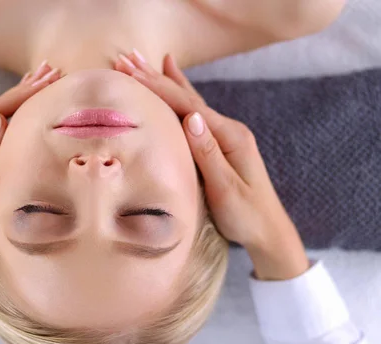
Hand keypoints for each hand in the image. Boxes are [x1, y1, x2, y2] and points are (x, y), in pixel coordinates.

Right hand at [115, 52, 308, 279]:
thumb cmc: (247, 215)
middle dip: (157, 78)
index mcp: (229, 137)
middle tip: (128, 58)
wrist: (268, 231)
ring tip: (147, 61)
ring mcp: (224, 136)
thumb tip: (191, 118)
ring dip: (166, 82)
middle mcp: (228, 130)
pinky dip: (181, 96)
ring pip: (190, 102)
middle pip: (187, 98)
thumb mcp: (227, 188)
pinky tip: (176, 85)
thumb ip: (209, 153)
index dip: (159, 88)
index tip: (133, 72)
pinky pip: (194, 114)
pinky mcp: (219, 145)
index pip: (187, 107)